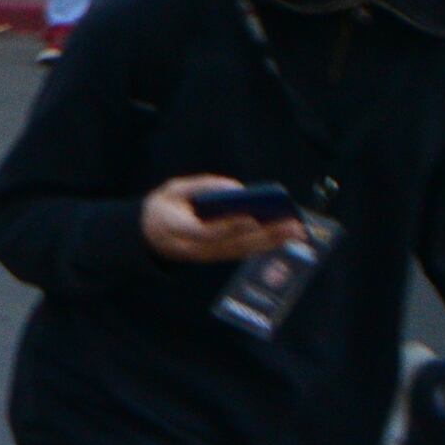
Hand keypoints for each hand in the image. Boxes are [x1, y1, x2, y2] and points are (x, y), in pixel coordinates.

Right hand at [138, 177, 294, 265]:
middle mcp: (192, 249)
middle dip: (264, 235)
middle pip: (231, 244)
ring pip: (240, 251)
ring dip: (271, 242)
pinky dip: (264, 246)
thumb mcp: (172, 189)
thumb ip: (201, 186)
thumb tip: (237, 189)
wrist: (147, 235)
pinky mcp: (215, 257)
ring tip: (296, 231)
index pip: (204, 232)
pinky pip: (242, 252)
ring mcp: (204, 256)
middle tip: (291, 225)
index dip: (228, 227)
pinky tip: (284, 238)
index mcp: (175, 230)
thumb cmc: (164, 207)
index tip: (252, 218)